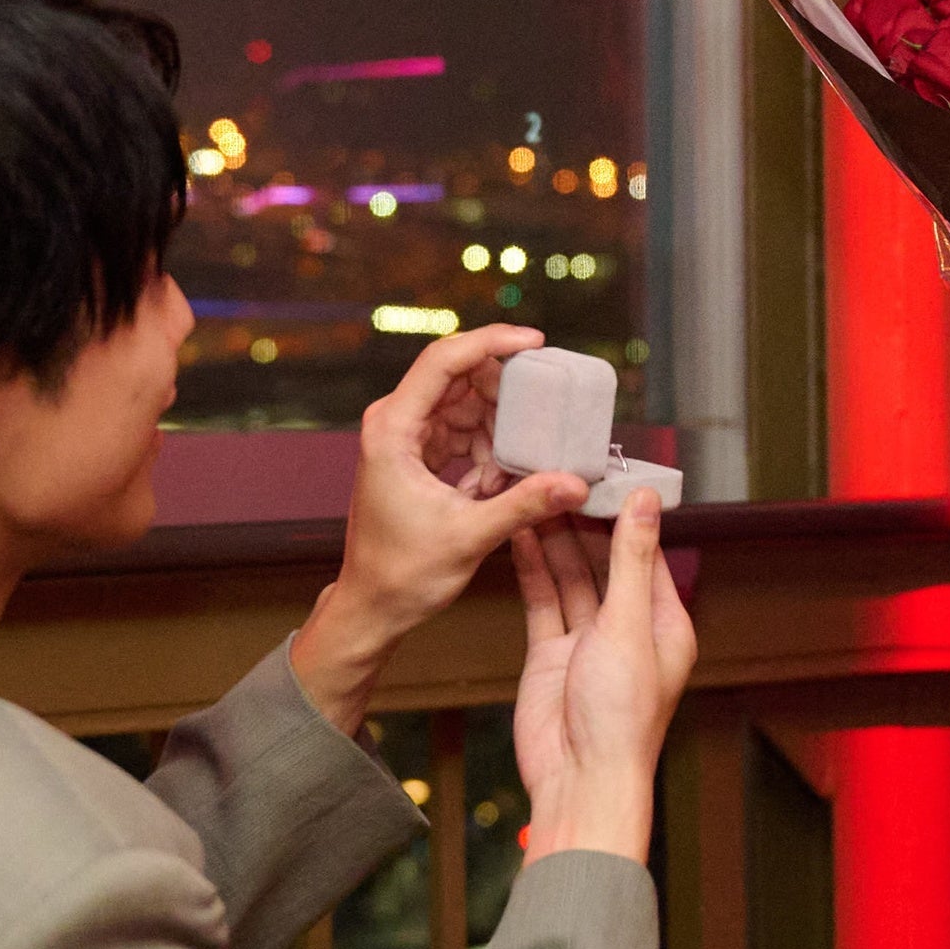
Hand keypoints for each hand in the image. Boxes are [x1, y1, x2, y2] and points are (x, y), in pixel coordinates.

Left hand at [294, 327, 589, 734]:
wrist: (373, 606)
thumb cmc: (403, 574)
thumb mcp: (470, 535)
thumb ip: (524, 502)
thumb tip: (575, 483)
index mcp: (392, 429)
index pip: (444, 360)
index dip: (492, 342)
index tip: (535, 342)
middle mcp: (392, 423)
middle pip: (458, 376)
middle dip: (504, 392)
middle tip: (543, 411)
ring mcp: (403, 436)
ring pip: (463, 403)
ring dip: (496, 427)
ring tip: (514, 465)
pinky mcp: (414, 454)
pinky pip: (460, 429)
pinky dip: (485, 447)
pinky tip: (496, 480)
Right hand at [511, 491, 696, 860]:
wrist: (579, 779)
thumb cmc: (620, 717)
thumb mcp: (630, 625)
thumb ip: (632, 561)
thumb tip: (645, 503)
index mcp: (666, 623)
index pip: (647, 554)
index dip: (625, 514)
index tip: (605, 474)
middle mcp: (628, 629)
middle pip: (605, 562)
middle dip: (582, 523)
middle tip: (559, 477)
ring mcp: (587, 642)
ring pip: (570, 578)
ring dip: (553, 541)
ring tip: (533, 495)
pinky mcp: (551, 655)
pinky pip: (543, 603)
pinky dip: (532, 570)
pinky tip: (520, 536)